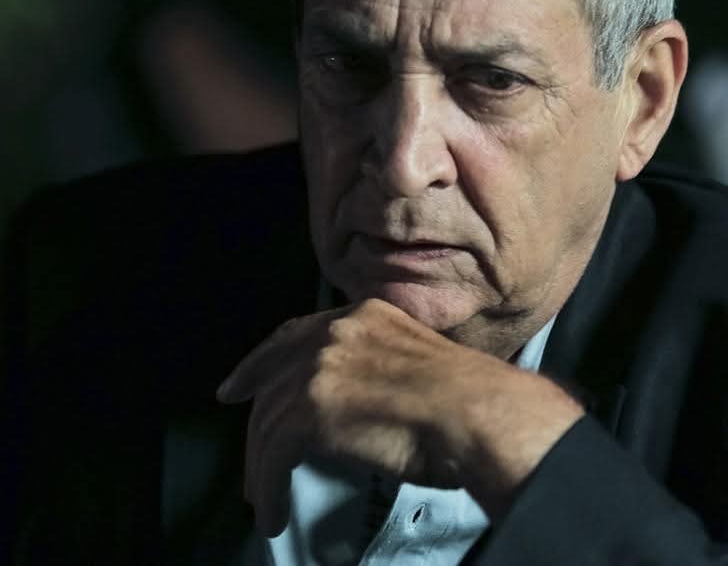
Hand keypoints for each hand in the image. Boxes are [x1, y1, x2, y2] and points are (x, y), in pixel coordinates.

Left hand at [216, 298, 583, 536]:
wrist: (477, 413)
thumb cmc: (466, 400)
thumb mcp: (415, 360)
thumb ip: (377, 367)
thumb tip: (358, 404)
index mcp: (363, 316)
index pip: (294, 334)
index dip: (261, 361)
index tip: (240, 384)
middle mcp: (337, 333)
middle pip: (275, 377)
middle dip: (253, 415)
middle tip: (246, 449)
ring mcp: (322, 366)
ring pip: (269, 420)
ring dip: (262, 466)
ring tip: (265, 497)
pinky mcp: (313, 407)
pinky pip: (274, 454)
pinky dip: (269, 487)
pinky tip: (274, 510)